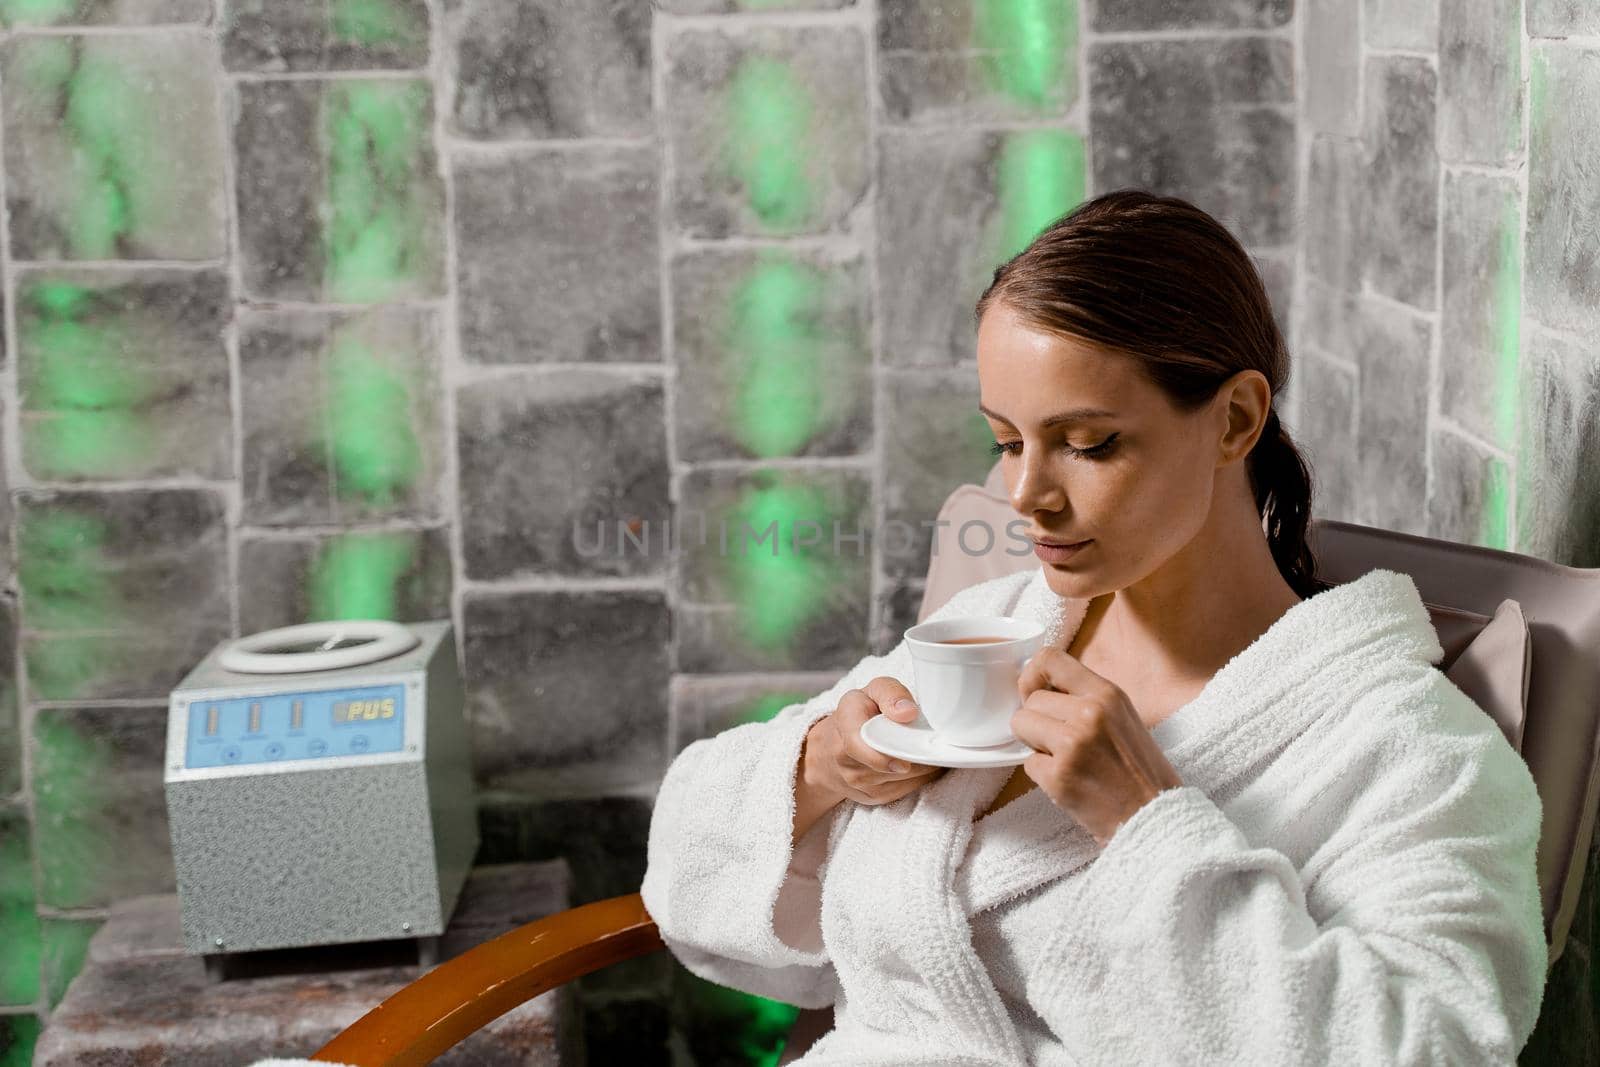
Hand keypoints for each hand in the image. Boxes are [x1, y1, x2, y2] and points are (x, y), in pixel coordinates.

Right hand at [803, 676, 947, 806]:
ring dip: (922, 767)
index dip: (884, 755)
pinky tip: (920, 763)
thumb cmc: (861, 713)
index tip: (905, 760)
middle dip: (916, 757)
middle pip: (889, 765)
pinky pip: (904, 790)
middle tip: (935, 747)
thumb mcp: (874, 691)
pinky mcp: (871, 796)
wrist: (829, 748)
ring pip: (902, 779)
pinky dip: (919, 778)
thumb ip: (891, 694)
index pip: (857, 744)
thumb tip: (908, 712)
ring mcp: (856, 780)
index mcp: (845, 722)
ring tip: (929, 750)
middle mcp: (844, 755)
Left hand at [1010, 648, 1183, 845]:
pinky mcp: (1058, 777)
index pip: (1050, 659)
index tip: (1032, 692)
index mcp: (1107, 694)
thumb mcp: (1122, 717)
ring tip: (1065, 759)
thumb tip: (1039, 685)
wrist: (1156, 818)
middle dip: (1038, 721)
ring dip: (1035, 744)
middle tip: (1063, 742)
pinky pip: (1028, 763)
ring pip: (1021, 725)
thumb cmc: (1140, 771)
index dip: (1032, 675)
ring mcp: (1072, 745)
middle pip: (1031, 699)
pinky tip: (1071, 783)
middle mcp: (1089, 713)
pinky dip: (1043, 775)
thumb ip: (1085, 698)